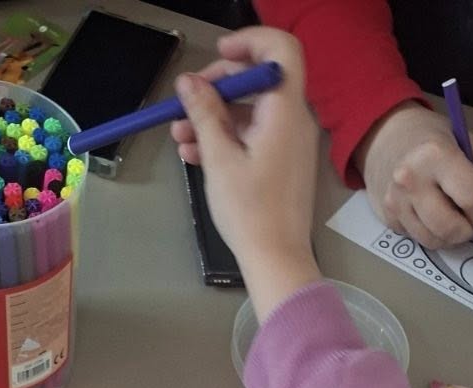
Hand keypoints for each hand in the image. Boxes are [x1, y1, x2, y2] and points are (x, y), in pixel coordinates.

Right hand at [170, 28, 321, 322]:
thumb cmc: (251, 213)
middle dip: (218, 86)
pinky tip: (194, 153)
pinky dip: (225, 138)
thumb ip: (204, 114)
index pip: (280, 50)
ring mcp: (288, 143)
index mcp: (285, 112)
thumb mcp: (219, 159)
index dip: (249, 42)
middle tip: (187, 99)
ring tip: (179, 134)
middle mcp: (293, 121)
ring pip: (249, 112)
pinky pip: (252, 136)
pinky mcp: (281, 163)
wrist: (277, 259)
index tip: (218, 53)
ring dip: (213, 116)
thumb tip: (188, 82)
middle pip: (258, 81)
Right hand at [356, 102, 472, 249]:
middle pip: (450, 228)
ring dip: (450, 236)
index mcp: (435, 155)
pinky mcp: (387, 217)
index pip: (471, 197)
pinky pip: (417, 239)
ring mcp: (395, 201)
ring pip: (434, 241)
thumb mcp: (472, 146)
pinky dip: (430, 233)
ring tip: (452, 216)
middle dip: (468, 231)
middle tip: (471, 222)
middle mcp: (410, 180)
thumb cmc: (435, 140)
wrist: (388, 138)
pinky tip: (429, 213)